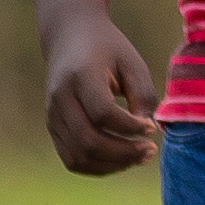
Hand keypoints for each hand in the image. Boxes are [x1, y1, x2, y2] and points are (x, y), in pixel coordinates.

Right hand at [42, 12, 160, 174]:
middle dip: (124, 152)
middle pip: (88, 141)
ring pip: (78, 156)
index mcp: (80, 76)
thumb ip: (143, 95)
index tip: (151, 127)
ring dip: (112, 165)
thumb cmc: (108, 49)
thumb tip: (147, 131)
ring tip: (140, 157)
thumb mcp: (132, 63)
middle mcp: (60, 99)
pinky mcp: (53, 127)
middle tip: (151, 150)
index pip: (102, 113)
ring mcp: (53, 116)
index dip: (130, 127)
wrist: (70, 37)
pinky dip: (98, 167)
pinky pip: (72, 159)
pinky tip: (122, 160)